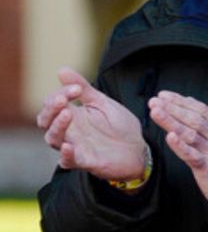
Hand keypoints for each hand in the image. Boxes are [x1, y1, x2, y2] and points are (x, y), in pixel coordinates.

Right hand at [36, 67, 147, 183]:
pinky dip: (65, 154)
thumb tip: (61, 70)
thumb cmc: (119, 127)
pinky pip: (67, 161)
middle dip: (50, 109)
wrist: (139, 149)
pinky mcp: (85, 162)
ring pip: (52, 139)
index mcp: (72, 115)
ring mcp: (75, 146)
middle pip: (45, 120)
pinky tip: (68, 146)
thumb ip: (84, 89)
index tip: (77, 88)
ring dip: (57, 126)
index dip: (61, 93)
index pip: (53, 102)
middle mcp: (69, 131)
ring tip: (68, 114)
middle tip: (63, 100)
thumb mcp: (103, 103)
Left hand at [148, 92, 207, 213]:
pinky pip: (193, 156)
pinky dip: (181, 147)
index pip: (201, 110)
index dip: (181, 102)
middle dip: (172, 109)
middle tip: (154, 101)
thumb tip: (190, 102)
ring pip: (191, 134)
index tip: (164, 95)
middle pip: (194, 119)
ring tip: (156, 112)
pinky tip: (170, 138)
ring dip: (171, 122)